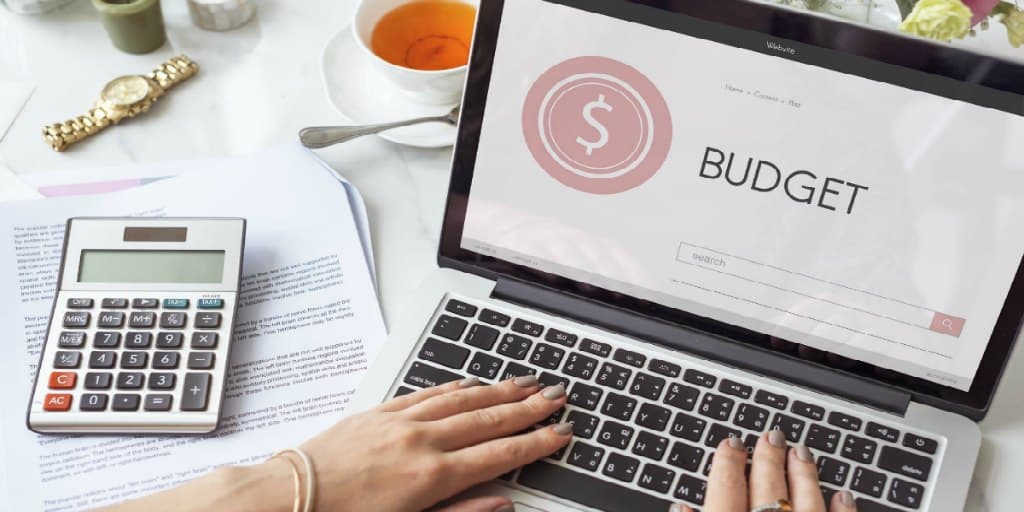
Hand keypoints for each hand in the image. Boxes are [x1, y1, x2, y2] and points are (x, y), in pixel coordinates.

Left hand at [299, 375, 570, 511]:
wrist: (285, 500)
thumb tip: (501, 504)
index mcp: (432, 477)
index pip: (499, 454)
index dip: (536, 442)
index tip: (560, 431)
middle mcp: (421, 441)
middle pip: (488, 418)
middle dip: (527, 407)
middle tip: (557, 395)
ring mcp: (399, 422)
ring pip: (462, 398)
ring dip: (498, 388)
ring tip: (526, 381)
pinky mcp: (378, 412)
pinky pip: (427, 392)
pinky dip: (455, 385)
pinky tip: (471, 381)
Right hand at [671, 432, 856, 511]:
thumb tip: (681, 508)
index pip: (725, 490)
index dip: (726, 464)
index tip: (730, 445)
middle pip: (768, 488)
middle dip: (768, 458)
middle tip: (770, 436)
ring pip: (807, 501)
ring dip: (804, 474)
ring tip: (801, 452)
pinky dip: (843, 509)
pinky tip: (843, 493)